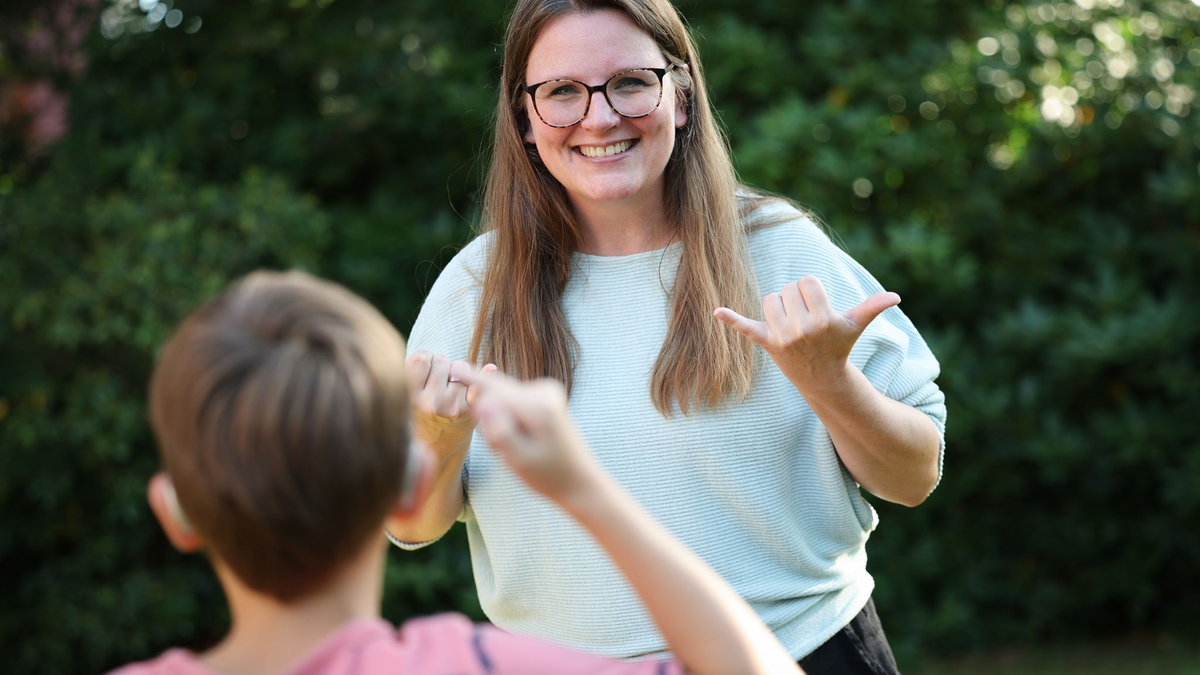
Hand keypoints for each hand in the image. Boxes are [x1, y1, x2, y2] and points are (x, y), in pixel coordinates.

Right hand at [406, 351, 496, 460]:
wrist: (439, 451)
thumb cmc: (423, 418)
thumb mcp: (411, 399)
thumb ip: (419, 373)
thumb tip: (459, 357)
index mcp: (411, 399)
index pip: (420, 358)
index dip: (425, 360)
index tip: (426, 369)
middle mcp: (431, 402)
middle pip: (441, 360)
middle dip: (442, 366)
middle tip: (439, 381)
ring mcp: (453, 406)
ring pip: (460, 367)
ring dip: (458, 373)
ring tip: (451, 387)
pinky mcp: (471, 410)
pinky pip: (478, 380)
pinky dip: (482, 375)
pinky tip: (479, 379)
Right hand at [454, 370, 595, 502]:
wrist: (579, 480)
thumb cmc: (549, 475)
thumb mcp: (520, 461)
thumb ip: (500, 433)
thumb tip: (482, 405)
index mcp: (539, 407)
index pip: (493, 394)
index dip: (476, 396)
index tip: (454, 371)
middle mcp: (544, 391)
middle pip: (497, 391)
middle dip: (489, 417)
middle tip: (502, 449)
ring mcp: (545, 390)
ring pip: (502, 397)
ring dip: (499, 420)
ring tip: (515, 448)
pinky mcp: (543, 394)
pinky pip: (511, 400)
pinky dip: (508, 418)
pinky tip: (521, 439)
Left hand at [713, 275, 898, 391]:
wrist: (822, 378)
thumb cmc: (839, 345)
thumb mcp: (855, 325)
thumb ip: (872, 307)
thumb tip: (895, 296)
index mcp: (822, 319)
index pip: (807, 281)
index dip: (812, 290)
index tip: (818, 307)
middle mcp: (801, 328)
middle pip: (788, 288)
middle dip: (797, 298)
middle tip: (807, 320)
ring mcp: (782, 337)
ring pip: (771, 299)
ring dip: (780, 307)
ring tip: (793, 324)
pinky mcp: (766, 343)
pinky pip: (746, 327)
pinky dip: (732, 319)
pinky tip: (716, 312)